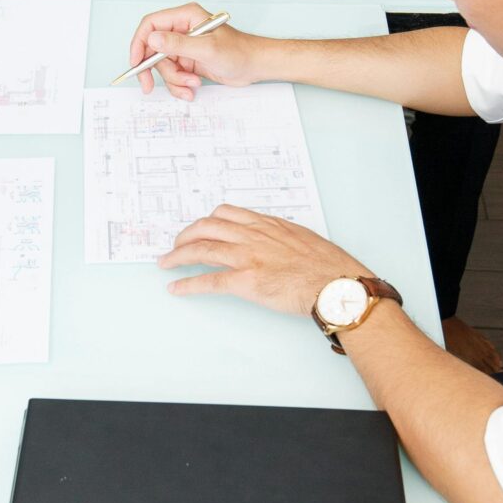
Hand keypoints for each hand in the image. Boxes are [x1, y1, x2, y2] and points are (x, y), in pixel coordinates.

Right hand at [124, 5, 268, 99]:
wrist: (255, 66)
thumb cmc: (239, 52)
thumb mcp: (206, 49)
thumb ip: (178, 44)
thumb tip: (153, 40)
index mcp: (185, 17)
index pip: (151, 25)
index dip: (139, 43)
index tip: (136, 62)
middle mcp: (182, 30)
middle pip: (152, 50)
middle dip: (155, 70)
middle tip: (149, 86)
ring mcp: (184, 47)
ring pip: (163, 66)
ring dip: (174, 80)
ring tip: (192, 84)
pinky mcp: (188, 61)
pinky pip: (173, 75)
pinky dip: (180, 85)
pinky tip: (192, 88)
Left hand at [158, 206, 363, 316]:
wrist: (337, 284)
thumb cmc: (329, 267)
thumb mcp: (304, 239)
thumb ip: (283, 237)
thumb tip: (276, 244)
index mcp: (268, 224)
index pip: (227, 213)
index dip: (208, 221)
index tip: (200, 228)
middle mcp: (253, 235)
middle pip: (207, 227)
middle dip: (186, 235)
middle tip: (176, 245)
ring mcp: (248, 257)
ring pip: (202, 250)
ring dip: (178, 256)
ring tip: (166, 263)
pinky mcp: (246, 281)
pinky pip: (208, 281)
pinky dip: (188, 284)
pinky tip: (176, 289)